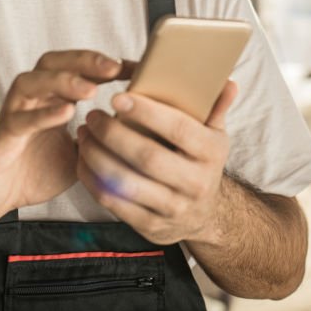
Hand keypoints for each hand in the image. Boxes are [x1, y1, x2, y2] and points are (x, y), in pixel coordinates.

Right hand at [0, 50, 129, 227]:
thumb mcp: (81, 153)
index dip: (105, 65)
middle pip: (52, 62)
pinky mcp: (1, 138)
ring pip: (32, 82)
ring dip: (62, 81)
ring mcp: (14, 115)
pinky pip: (20, 120)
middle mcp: (32, 100)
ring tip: (90, 89)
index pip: (77, 68)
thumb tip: (139, 131)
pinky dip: (43, 115)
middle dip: (83, 61)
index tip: (135, 68)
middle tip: (113, 67)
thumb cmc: (34, 171)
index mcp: (52, 99)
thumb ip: (103, 137)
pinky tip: (65, 113)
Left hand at [76, 81, 238, 244]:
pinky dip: (93, 180)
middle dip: (113, 134)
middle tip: (93, 116)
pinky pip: (114, 203)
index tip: (118, 97)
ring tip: (83, 135)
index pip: (178, 129)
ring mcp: (173, 209)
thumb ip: (215, 107)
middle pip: (147, 157)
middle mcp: (196, 184)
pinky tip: (84, 159)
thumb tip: (228, 82)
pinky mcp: (150, 227)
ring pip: (126, 183)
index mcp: (211, 154)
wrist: (205, 214)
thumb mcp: (215, 135)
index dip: (147, 113)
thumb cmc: (202, 162)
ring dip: (97, 156)